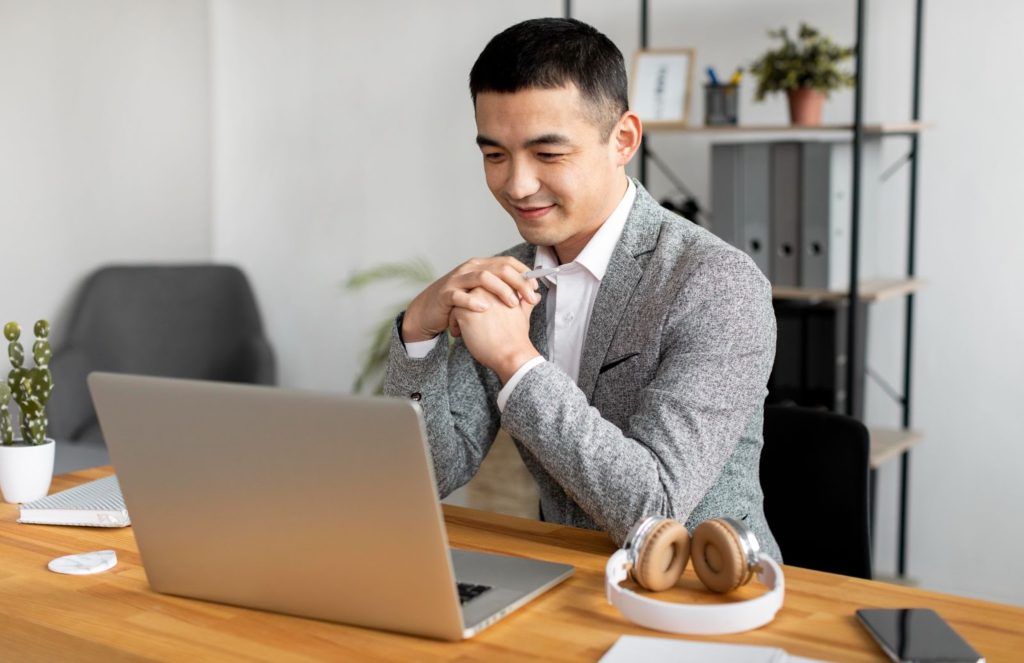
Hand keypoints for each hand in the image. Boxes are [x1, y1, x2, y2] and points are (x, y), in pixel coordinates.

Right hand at [402, 257, 540, 341]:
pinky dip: (473, 301)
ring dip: (501, 290)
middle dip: (518, 283)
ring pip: (482, 277)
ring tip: (513, 303)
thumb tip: (535, 295)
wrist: (428, 311)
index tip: (536, 287)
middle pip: (500, 268)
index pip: (508, 262)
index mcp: (481, 266)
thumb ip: (508, 293)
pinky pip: (459, 296)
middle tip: (531, 299)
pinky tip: (484, 309)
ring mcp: (457, 280)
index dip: (524, 273)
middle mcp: (470, 268)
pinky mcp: (445, 294)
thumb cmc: (461, 304)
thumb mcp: (485, 295)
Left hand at [451, 287, 540, 383]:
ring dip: (460, 314)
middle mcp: (486, 288)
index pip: (485, 285)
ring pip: (459, 301)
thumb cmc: (517, 337)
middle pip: (471, 291)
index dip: (483, 299)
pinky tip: (461, 335)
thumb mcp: (523, 314)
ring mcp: (474, 299)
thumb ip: (525, 301)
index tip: (485, 314)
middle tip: (476, 322)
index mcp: (501, 286)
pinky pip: (452, 314)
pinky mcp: (463, 312)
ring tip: (467, 329)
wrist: (511, 354)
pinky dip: (454, 324)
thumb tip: (535, 295)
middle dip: (470, 305)